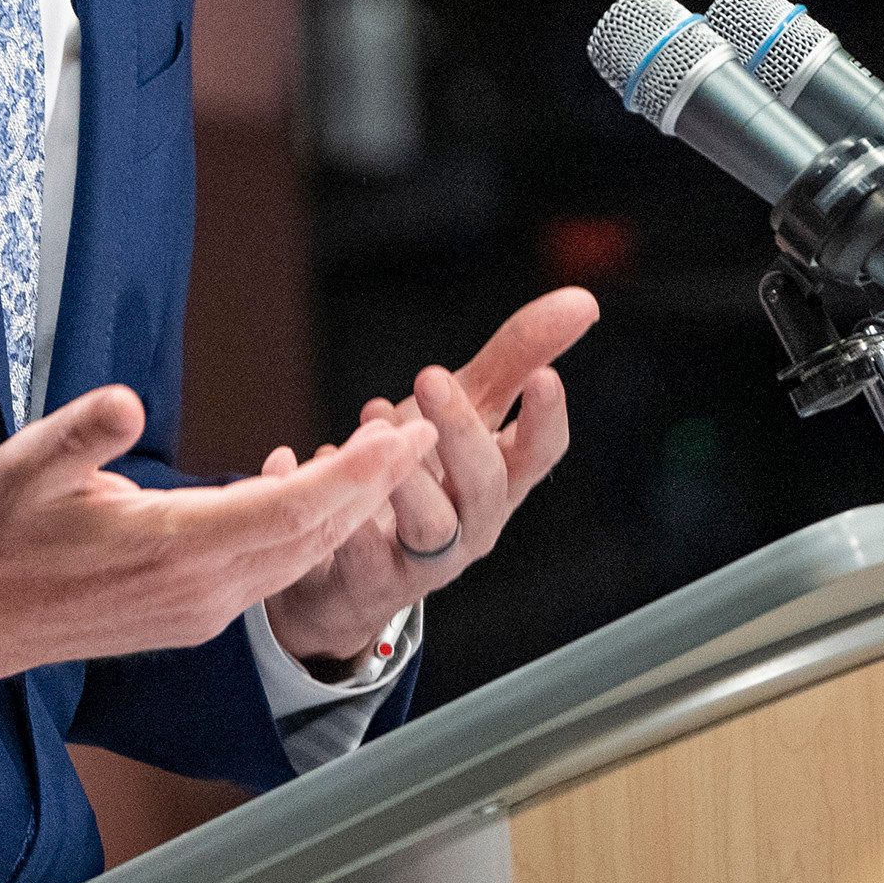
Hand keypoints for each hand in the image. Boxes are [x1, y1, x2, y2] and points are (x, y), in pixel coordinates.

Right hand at [0, 383, 438, 696]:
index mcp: (169, 547)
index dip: (349, 475)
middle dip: (373, 487)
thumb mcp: (23, 467)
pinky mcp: (191, 618)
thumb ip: (80, 434)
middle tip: (425, 433)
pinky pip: (271, 574)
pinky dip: (309, 534)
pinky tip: (324, 502)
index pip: (285, 510)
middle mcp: (198, 590)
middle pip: (309, 537)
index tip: (396, 436)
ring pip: (297, 560)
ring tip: (390, 459)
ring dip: (349, 511)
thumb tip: (125, 402)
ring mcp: (199, 611)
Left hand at [259, 286, 598, 667]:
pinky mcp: (364, 580)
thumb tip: (583, 302)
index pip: (539, 455)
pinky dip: (327, 500)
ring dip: (405, 474)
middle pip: (486, 488)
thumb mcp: (463, 415)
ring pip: (429, 527)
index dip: (546, 420)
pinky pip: (349, 549)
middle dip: (463, 432)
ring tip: (372, 420)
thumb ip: (515, 358)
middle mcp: (469, 526)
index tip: (545, 378)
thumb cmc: (420, 480)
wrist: (350, 575)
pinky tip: (300, 457)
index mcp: (497, 482)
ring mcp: (419, 560)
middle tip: (430, 376)